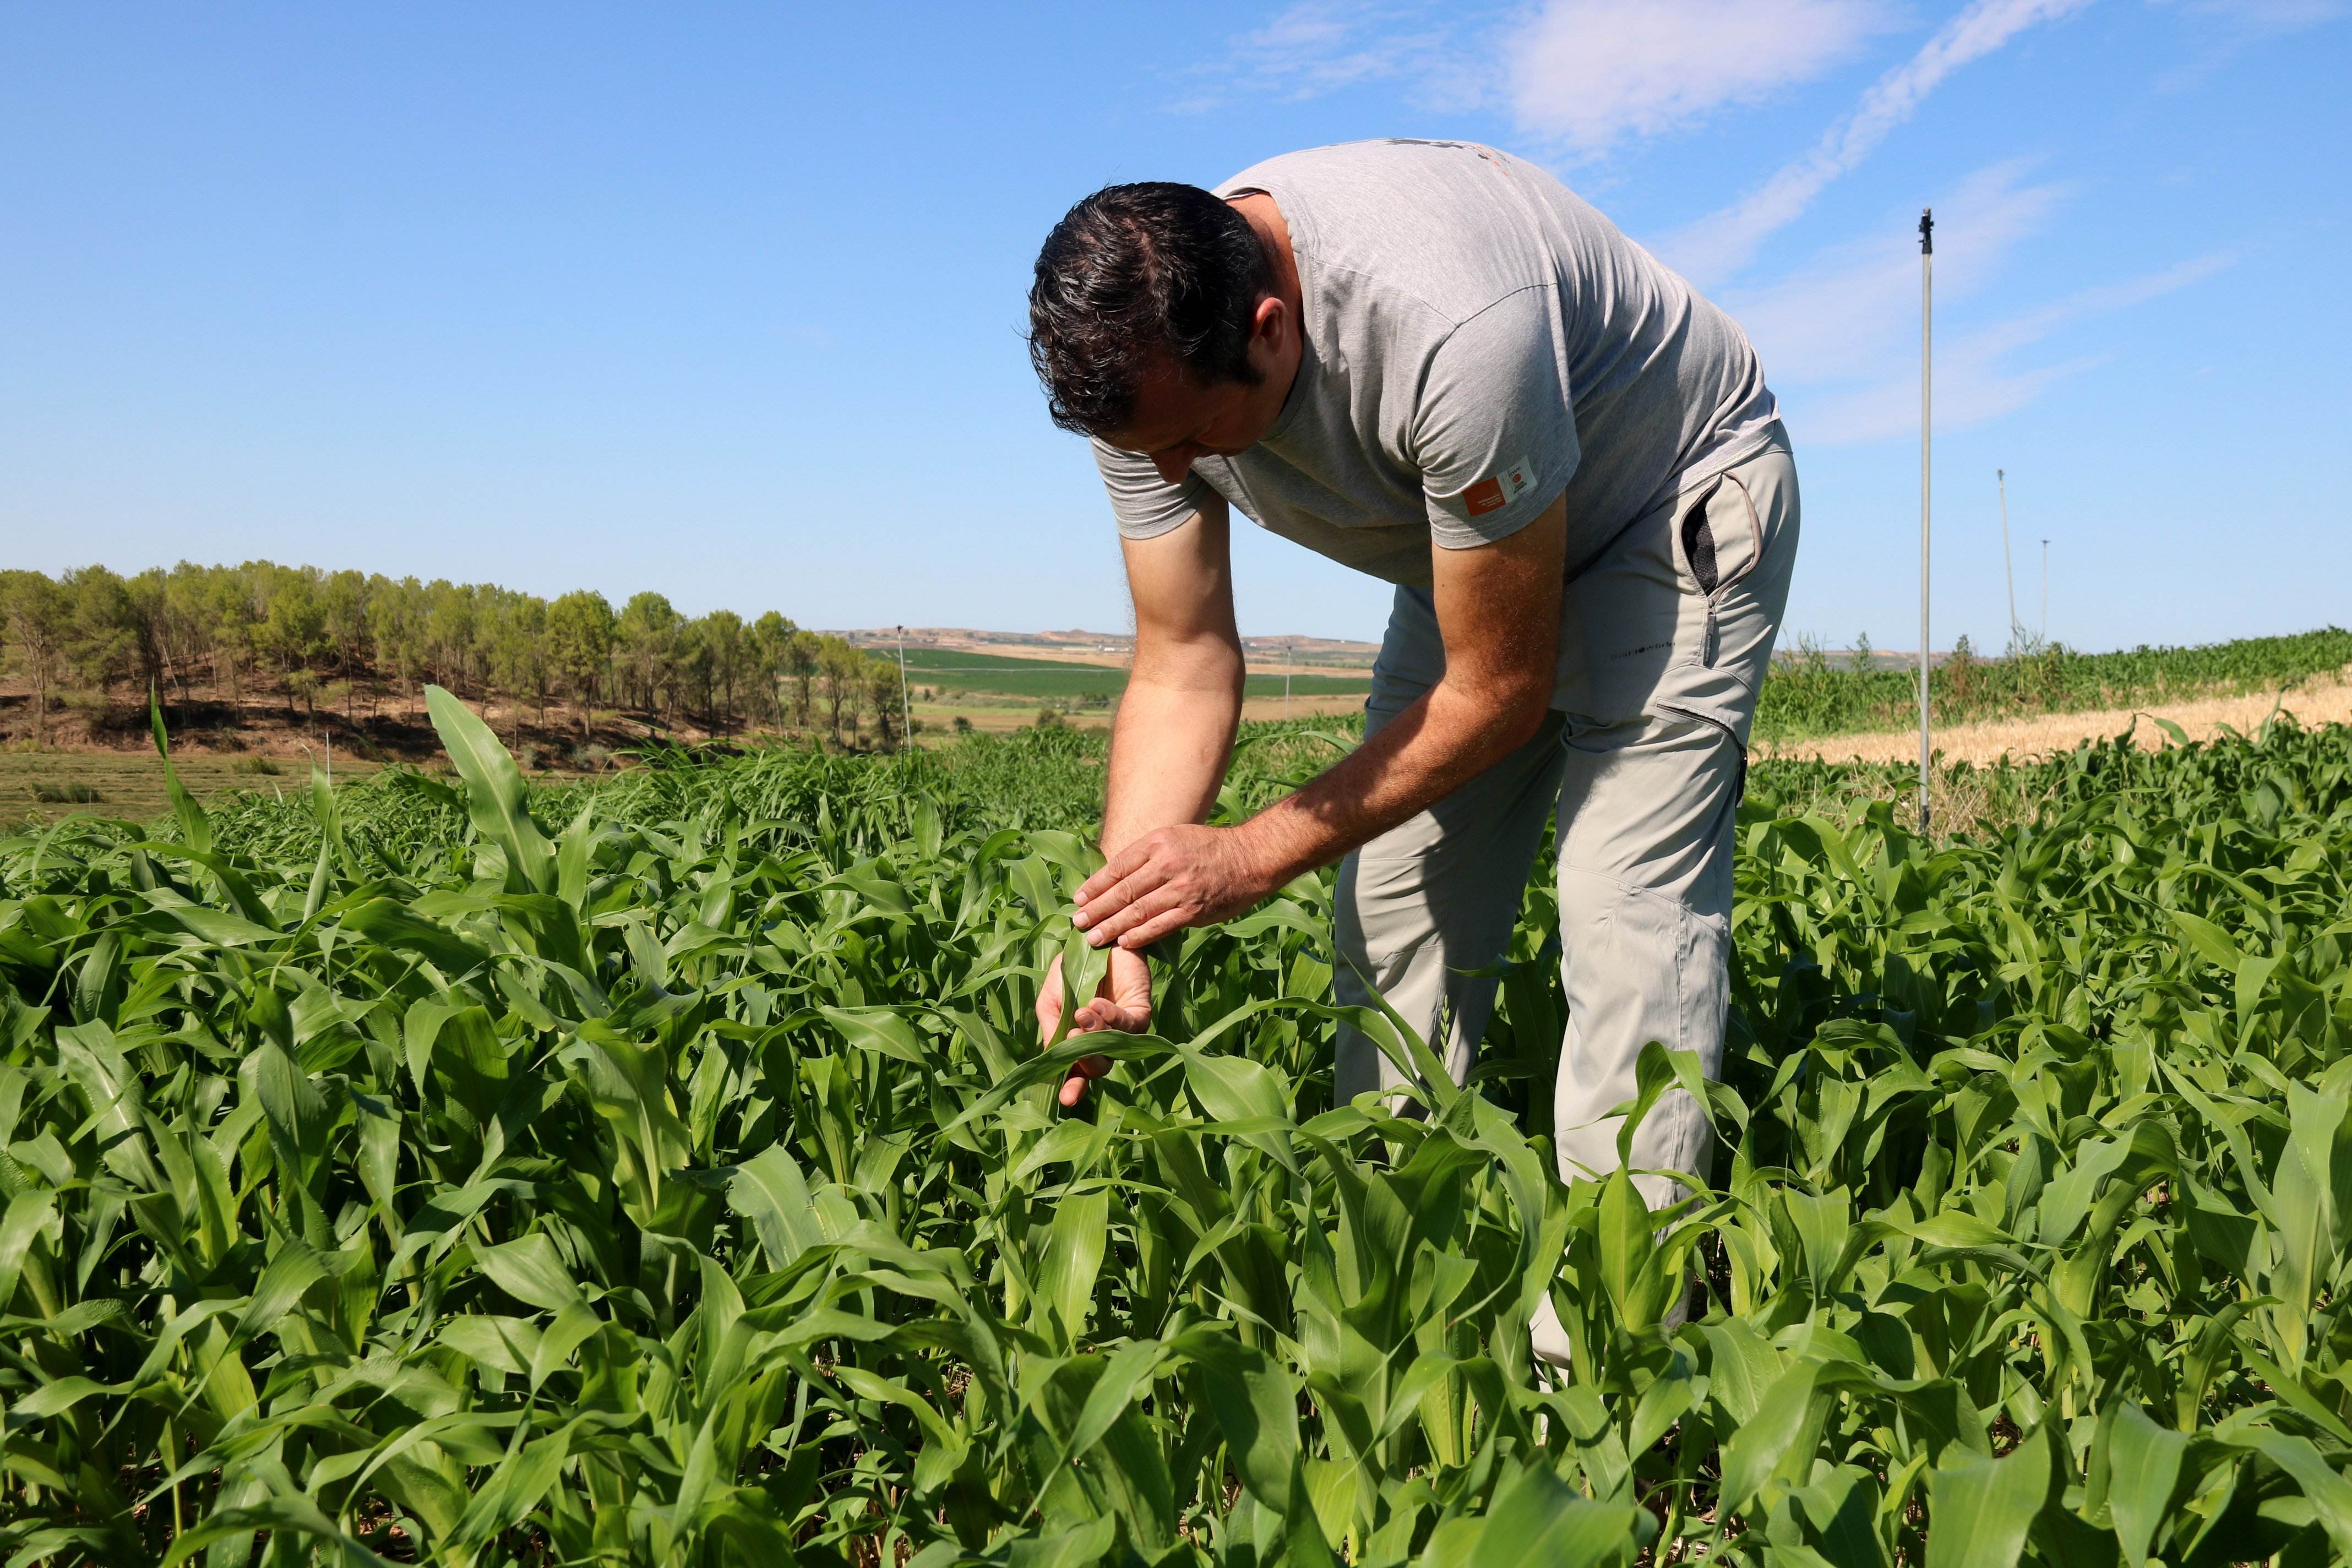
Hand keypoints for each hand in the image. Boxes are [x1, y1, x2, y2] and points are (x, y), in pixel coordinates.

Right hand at [1035, 945, 1152, 1106]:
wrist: (1096, 939)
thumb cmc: (1072, 969)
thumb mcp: (1051, 999)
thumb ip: (1051, 1027)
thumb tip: (1054, 1057)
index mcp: (1077, 1042)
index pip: (1075, 1073)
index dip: (1071, 1087)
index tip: (1066, 1099)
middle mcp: (1102, 1042)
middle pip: (1097, 1068)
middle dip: (1083, 1056)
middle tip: (1073, 1033)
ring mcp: (1122, 1031)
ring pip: (1112, 1048)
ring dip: (1095, 1033)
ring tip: (1083, 1011)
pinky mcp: (1140, 1014)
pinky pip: (1129, 1026)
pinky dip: (1111, 1017)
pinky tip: (1097, 1004)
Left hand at [1073, 824, 1276, 949]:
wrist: (1250, 858)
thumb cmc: (1209, 848)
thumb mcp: (1175, 837)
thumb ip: (1147, 855)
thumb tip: (1115, 876)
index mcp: (1158, 842)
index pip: (1117, 867)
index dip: (1095, 885)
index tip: (1079, 899)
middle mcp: (1167, 863)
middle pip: (1123, 891)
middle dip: (1097, 909)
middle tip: (1077, 922)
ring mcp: (1181, 888)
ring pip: (1138, 911)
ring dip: (1111, 926)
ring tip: (1093, 938)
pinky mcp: (1194, 910)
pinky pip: (1160, 926)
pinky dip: (1140, 936)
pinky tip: (1124, 943)